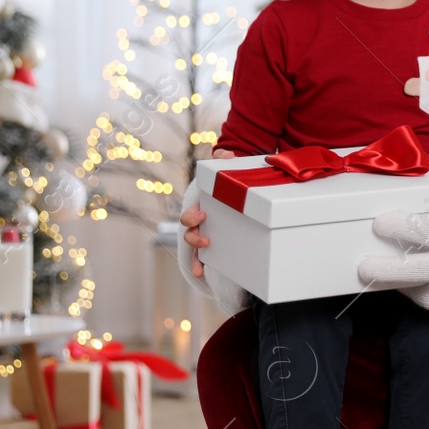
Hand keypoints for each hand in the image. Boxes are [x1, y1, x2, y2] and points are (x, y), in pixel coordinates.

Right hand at [181, 148, 238, 278]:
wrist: (240, 192)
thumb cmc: (231, 182)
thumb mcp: (229, 171)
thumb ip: (225, 160)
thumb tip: (223, 154)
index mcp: (201, 206)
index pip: (190, 214)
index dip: (192, 217)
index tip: (203, 216)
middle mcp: (200, 222)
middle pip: (189, 233)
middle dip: (193, 238)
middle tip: (206, 240)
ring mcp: (206, 233)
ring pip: (194, 247)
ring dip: (194, 256)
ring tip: (200, 267)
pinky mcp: (215, 244)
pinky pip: (204, 257)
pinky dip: (199, 266)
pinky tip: (200, 274)